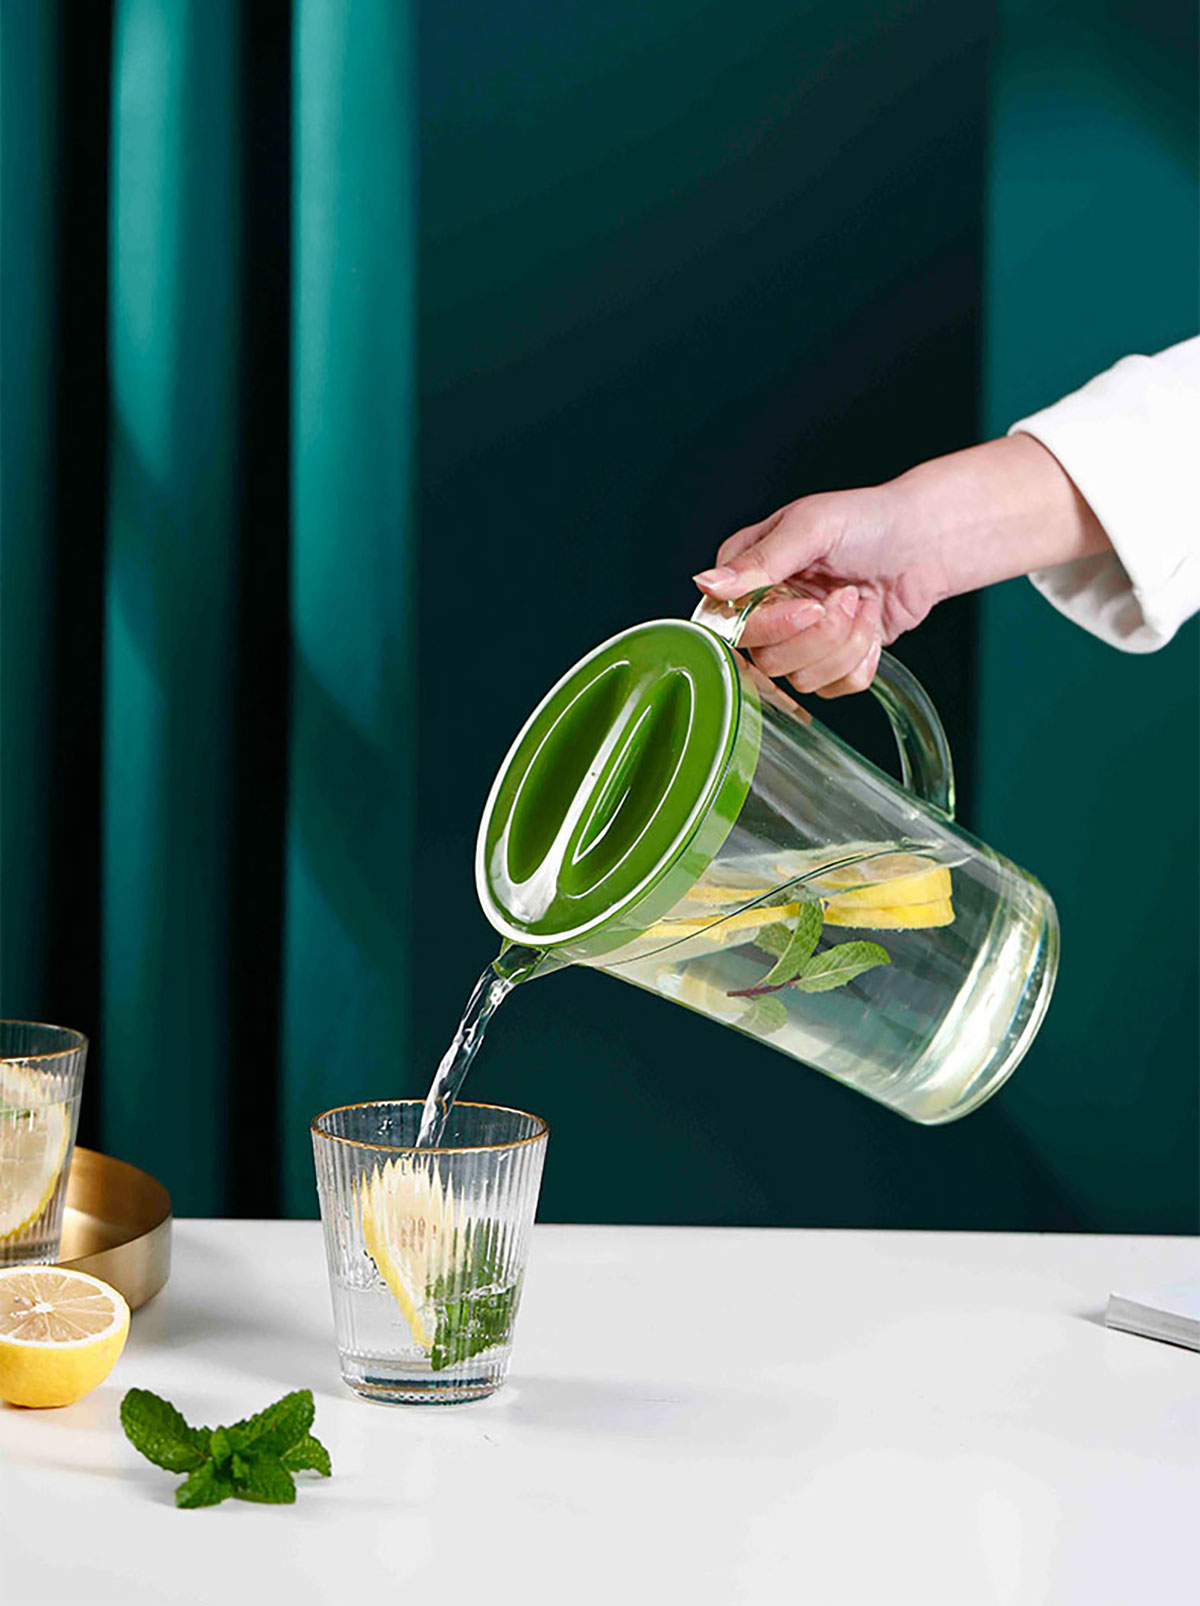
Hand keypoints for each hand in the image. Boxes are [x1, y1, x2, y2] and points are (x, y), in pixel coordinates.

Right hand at [693, 436, 1108, 696]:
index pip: (731, 626)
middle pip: (766, 661)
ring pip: (802, 680)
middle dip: (820, 634)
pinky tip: (871, 622)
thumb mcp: (811, 527)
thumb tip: (708, 586)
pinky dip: (862, 658)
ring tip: (862, 602)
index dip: (770, 628)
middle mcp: (764, 612)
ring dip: (847, 643)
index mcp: (746, 574)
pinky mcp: (830, 663)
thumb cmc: (867, 521)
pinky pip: (834, 688)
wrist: (925, 540)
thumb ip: (760, 561)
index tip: (810, 606)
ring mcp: (797, 641)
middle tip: (848, 595)